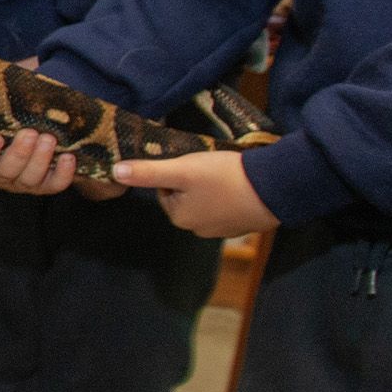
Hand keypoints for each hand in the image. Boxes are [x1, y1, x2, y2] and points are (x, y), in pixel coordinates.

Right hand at [0, 129, 122, 198]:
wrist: (33, 131)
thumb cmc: (10, 119)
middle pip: (4, 172)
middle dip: (18, 153)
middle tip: (30, 133)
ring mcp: (20, 183)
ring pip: (28, 180)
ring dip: (40, 160)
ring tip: (48, 138)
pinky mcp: (43, 186)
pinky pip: (53, 185)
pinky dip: (62, 174)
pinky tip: (68, 157)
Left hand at [111, 150, 277, 238]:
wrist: (276, 188)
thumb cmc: (225, 178)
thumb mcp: (182, 170)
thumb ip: (147, 172)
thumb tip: (114, 173)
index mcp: (179, 218)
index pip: (164, 189)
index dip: (175, 171)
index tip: (190, 162)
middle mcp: (198, 229)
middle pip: (184, 195)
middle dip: (193, 179)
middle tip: (209, 165)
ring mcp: (223, 229)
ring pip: (206, 199)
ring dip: (212, 185)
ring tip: (225, 172)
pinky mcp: (244, 223)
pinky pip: (228, 204)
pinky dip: (231, 193)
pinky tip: (240, 183)